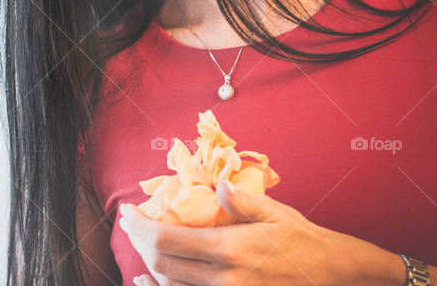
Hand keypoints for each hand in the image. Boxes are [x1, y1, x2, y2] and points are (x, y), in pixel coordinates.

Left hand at [115, 180, 406, 285]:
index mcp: (228, 249)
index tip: (127, 212)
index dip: (138, 225)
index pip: (165, 238)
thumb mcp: (276, 214)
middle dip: (138, 242)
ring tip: (139, 246)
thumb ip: (240, 201)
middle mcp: (222, 279)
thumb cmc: (304, 243)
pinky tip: (152, 282)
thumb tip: (215, 186)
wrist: (335, 277)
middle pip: (161, 264)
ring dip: (148, 267)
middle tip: (131, 224)